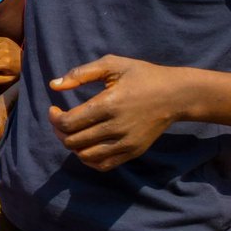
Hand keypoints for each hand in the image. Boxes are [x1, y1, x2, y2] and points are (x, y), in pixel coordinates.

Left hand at [48, 55, 183, 171]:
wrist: (177, 95)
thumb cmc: (142, 76)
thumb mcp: (113, 65)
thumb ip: (80, 73)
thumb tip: (53, 85)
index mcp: (109, 104)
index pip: (68, 122)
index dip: (54, 118)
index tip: (54, 109)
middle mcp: (117, 127)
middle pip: (73, 141)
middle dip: (59, 131)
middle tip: (60, 120)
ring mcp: (126, 143)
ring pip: (85, 156)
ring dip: (72, 145)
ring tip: (72, 132)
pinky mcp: (133, 152)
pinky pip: (102, 165)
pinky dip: (88, 159)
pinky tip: (86, 145)